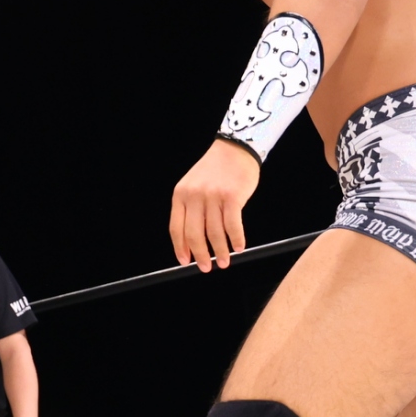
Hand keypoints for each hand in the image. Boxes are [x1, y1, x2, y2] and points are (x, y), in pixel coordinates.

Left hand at [170, 138, 260, 270]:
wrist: (235, 149)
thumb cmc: (216, 170)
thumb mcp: (194, 185)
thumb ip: (191, 208)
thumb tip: (194, 240)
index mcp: (181, 195)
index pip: (176, 228)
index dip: (180, 248)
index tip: (185, 261)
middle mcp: (194, 196)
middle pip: (194, 234)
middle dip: (200, 255)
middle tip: (205, 268)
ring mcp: (213, 196)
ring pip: (214, 233)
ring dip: (220, 251)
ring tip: (225, 261)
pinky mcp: (232, 197)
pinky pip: (233, 225)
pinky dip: (236, 239)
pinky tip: (239, 247)